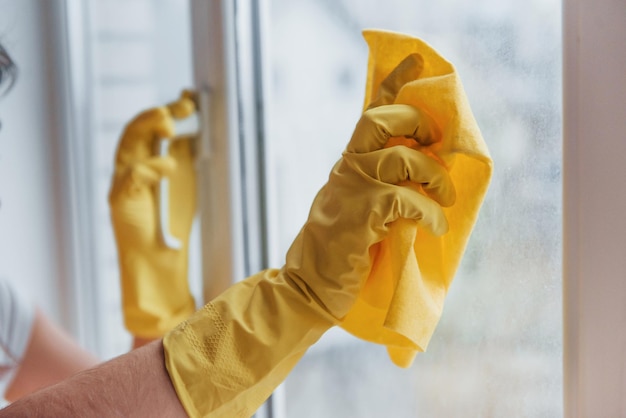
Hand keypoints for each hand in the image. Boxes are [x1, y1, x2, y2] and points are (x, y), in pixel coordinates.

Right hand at [109, 90, 197, 340]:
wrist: (159, 265)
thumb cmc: (172, 227)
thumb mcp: (187, 187)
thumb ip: (188, 160)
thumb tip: (199, 131)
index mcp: (146, 164)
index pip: (152, 129)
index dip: (169, 111)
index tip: (191, 99)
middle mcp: (131, 170)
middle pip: (135, 131)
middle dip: (156, 115)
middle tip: (181, 108)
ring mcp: (123, 185)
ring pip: (126, 147)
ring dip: (146, 130)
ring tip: (169, 123)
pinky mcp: (121, 203)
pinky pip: (131, 178)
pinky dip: (150, 168)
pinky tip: (169, 164)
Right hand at [284, 103, 455, 318]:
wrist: (310, 287)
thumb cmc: (340, 253)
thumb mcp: (358, 210)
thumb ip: (381, 187)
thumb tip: (426, 177)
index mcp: (348, 165)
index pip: (371, 113)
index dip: (393, 83)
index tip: (415, 60)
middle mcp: (348, 168)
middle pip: (383, 119)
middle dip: (419, 122)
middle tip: (437, 144)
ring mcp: (352, 188)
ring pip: (404, 157)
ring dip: (436, 176)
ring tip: (446, 198)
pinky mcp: (361, 213)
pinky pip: (408, 199)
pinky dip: (430, 213)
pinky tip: (435, 227)